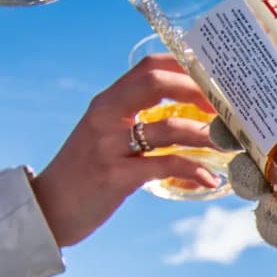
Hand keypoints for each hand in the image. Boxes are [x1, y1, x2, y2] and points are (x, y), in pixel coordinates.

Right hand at [30, 61, 219, 246]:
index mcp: (105, 102)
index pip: (148, 67)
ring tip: (229, 144)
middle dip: (198, 91)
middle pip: (157, 83)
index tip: (214, 78)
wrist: (48, 209)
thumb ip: (133, 121)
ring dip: (206, 135)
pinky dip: (194, 170)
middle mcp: (105, 116)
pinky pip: (166, 165)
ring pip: (169, 127)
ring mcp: (109, 145)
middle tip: (225, 107)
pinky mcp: (116, 176)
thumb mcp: (103, 136)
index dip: (184, 67)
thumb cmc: (83, 174)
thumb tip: (183, 118)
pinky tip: (211, 178)